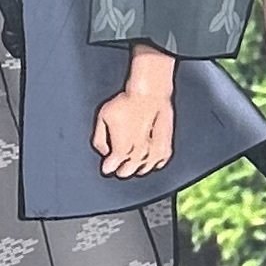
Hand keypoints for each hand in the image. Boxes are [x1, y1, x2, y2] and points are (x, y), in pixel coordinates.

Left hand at [92, 46, 176, 180]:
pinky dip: (155, 163)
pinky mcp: (166, 146)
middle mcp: (137, 155)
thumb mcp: (102, 117)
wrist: (149, 94)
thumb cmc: (126, 103)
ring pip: (144, 169)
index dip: (107, 167)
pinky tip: (152, 160)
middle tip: (120, 168)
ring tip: (135, 164)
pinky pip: (161, 161)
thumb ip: (99, 139)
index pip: (111, 167)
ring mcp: (153, 152)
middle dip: (122, 170)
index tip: (107, 166)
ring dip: (138, 168)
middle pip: (127, 171)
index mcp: (120, 150)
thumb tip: (103, 151)